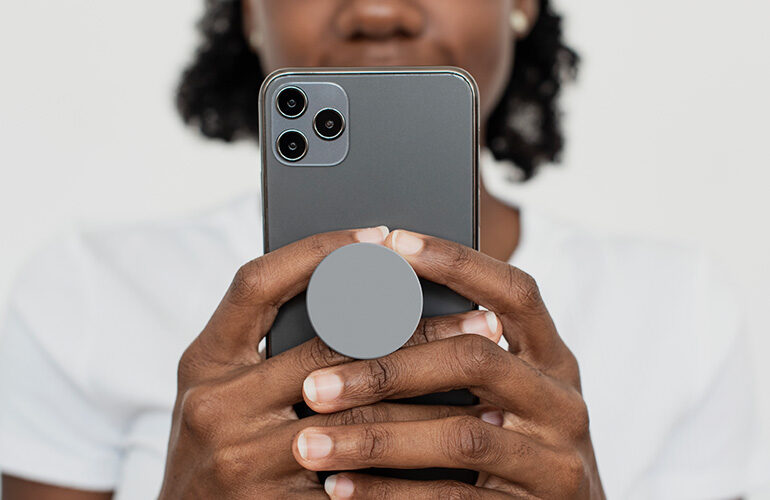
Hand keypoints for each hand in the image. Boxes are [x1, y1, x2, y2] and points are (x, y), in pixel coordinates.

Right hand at [159, 227, 505, 498]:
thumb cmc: (217, 449)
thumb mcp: (221, 389)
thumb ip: (267, 348)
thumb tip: (359, 290)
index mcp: (203, 360)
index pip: (257, 282)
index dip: (318, 251)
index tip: (378, 236)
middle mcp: (214, 404)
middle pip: (329, 347)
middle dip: (416, 329)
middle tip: (480, 318)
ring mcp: (242, 459)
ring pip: (359, 413)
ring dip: (431, 394)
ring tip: (483, 375)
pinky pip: (359, 476)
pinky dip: (409, 456)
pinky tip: (453, 441)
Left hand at [294, 231, 604, 498]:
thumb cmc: (514, 441)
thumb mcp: (503, 392)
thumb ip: (458, 354)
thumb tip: (365, 312)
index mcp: (552, 357)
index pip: (515, 291)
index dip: (457, 262)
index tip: (392, 244)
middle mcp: (561, 401)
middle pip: (475, 359)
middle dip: (387, 367)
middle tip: (313, 384)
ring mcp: (555, 460)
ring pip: (461, 435)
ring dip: (375, 437)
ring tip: (310, 443)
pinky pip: (454, 498)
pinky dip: (389, 493)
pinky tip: (340, 488)